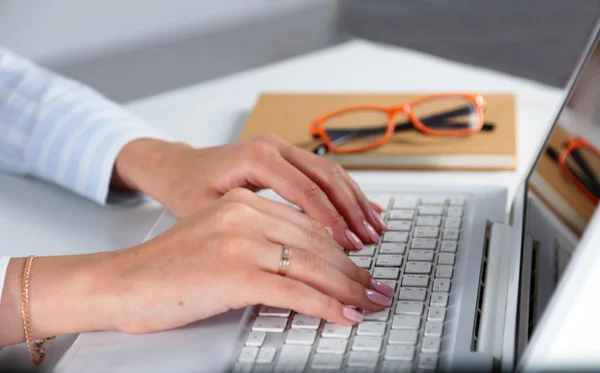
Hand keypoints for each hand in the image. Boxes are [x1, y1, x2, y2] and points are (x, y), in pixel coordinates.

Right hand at [108, 189, 393, 333]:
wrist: (121, 283)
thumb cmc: (166, 268)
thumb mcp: (217, 240)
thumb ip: (256, 241)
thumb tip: (300, 264)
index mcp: (242, 204)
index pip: (306, 224)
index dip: (339, 247)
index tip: (359, 265)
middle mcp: (244, 216)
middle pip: (316, 243)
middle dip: (353, 270)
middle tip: (376, 287)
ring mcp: (240, 243)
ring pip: (313, 265)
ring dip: (349, 289)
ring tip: (371, 303)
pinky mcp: (235, 274)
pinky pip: (296, 292)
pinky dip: (327, 306)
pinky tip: (346, 315)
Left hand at [113, 135, 386, 249]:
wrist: (174, 167)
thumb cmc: (186, 189)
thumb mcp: (210, 212)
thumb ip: (252, 228)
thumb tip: (290, 258)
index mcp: (256, 157)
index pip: (306, 190)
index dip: (331, 220)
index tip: (349, 245)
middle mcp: (273, 147)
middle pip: (326, 178)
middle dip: (352, 211)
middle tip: (371, 240)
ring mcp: (282, 148)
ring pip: (330, 173)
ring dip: (355, 201)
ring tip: (376, 229)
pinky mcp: (286, 157)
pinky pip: (323, 173)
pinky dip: (345, 193)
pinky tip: (364, 210)